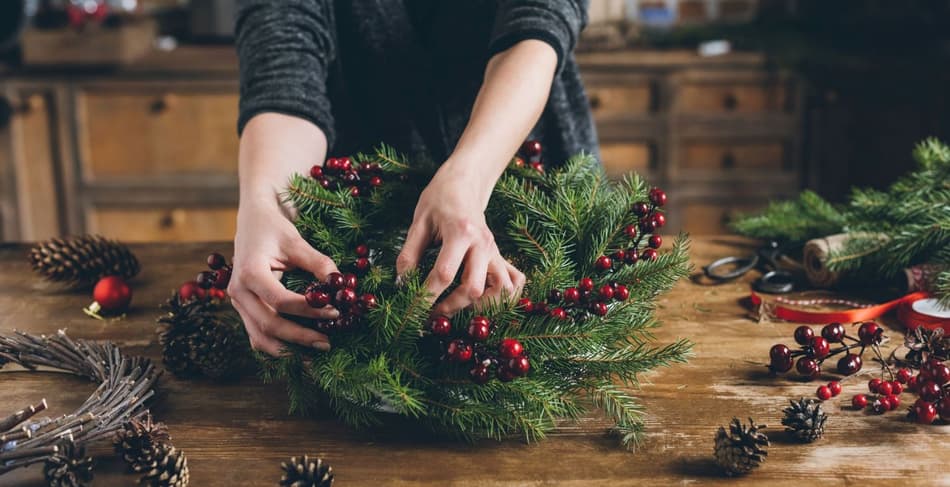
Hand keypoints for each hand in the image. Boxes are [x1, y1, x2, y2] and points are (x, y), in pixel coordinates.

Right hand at [229, 198, 340, 355]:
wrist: (251, 222)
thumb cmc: (273, 229)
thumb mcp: (296, 241)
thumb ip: (318, 262)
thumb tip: (341, 284)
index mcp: (249, 272)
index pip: (280, 300)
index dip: (308, 310)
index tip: (334, 312)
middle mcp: (238, 291)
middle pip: (268, 324)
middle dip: (299, 337)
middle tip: (327, 343)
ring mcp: (238, 303)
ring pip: (259, 337)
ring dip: (287, 349)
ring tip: (314, 356)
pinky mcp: (244, 309)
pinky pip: (257, 334)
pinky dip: (277, 345)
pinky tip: (298, 351)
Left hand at [396, 165, 524, 315]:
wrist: (465, 183)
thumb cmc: (439, 200)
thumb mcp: (419, 221)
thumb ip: (410, 253)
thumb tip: (402, 283)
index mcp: (460, 232)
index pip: (444, 273)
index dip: (427, 295)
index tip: (413, 308)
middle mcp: (483, 244)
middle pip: (474, 287)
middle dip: (452, 305)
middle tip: (433, 312)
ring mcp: (495, 251)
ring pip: (500, 290)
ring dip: (481, 305)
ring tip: (458, 307)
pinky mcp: (501, 256)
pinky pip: (515, 282)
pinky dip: (504, 297)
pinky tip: (484, 302)